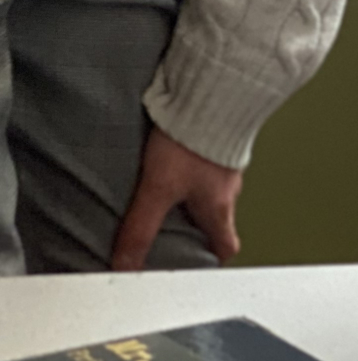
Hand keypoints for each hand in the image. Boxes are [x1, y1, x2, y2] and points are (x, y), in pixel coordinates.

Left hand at [111, 128, 243, 270]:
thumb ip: (140, 229)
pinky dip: (194, 169)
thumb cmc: (195, 142)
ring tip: (164, 190)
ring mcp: (227, 165)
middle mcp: (228, 190)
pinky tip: (175, 160)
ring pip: (213, 192)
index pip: (226, 246)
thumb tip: (125, 265)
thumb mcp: (158, 190)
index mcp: (218, 209)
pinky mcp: (221, 142)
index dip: (212, 259)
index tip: (197, 264)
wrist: (215, 95)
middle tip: (169, 228)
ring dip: (192, 196)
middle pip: (218, 220)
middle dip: (195, 227)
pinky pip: (210, 164)